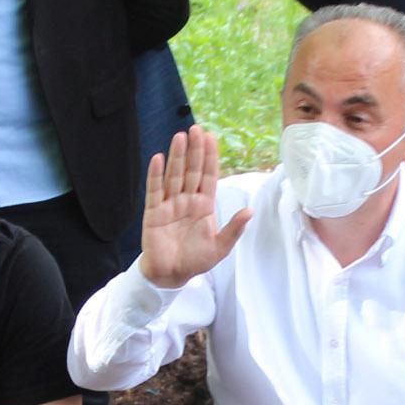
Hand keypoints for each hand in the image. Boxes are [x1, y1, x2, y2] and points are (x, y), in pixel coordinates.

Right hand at [139, 125, 252, 289]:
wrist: (171, 275)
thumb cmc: (195, 260)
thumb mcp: (220, 247)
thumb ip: (233, 229)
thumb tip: (250, 211)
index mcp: (204, 205)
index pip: (208, 176)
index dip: (210, 157)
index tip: (212, 138)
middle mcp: (187, 200)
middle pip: (192, 170)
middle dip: (195, 150)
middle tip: (197, 129)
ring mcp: (170, 204)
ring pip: (174, 175)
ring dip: (177, 156)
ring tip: (180, 137)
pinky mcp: (154, 212)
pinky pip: (154, 190)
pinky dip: (155, 175)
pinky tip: (158, 158)